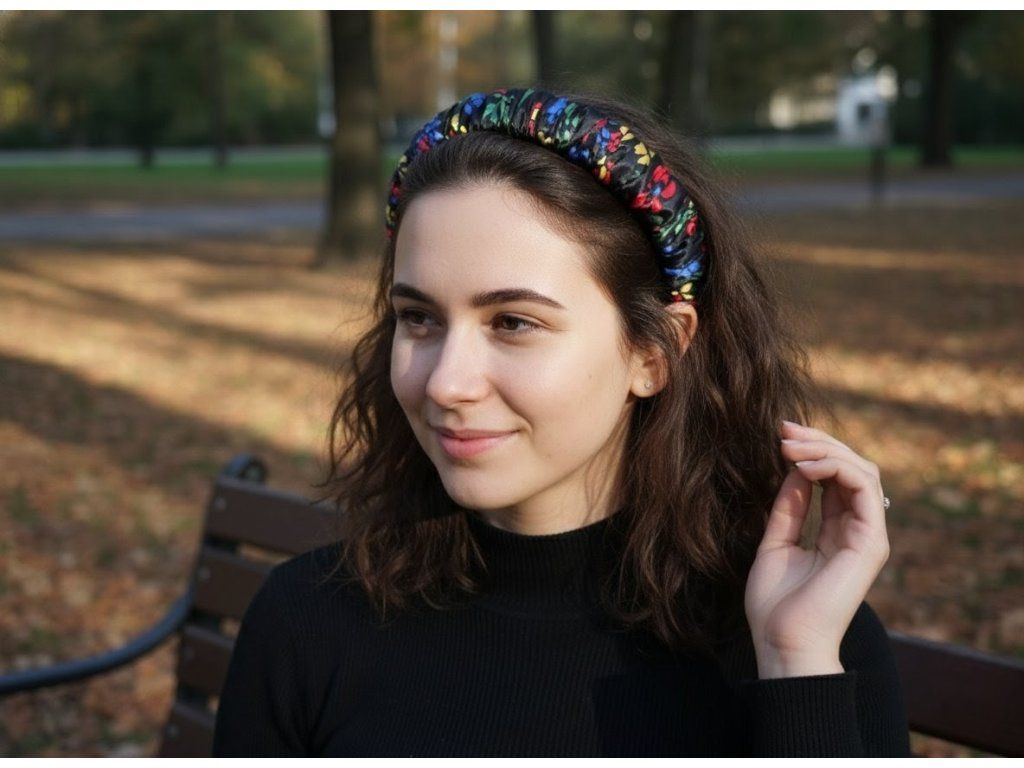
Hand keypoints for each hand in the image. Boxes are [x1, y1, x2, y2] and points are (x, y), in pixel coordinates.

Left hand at [745, 420, 890, 677]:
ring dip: (825, 450)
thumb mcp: (774, 543)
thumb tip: (793, 470)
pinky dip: (836, 468)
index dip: (811, 451)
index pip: (834, 477)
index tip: (779, 434)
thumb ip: (788, 508)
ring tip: (789, 445)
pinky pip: (863, 489)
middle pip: (851, 468)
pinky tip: (803, 466)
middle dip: (818, 442)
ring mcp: (867, 536)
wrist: (783, 643)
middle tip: (783, 429)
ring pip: (861, 471)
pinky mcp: (870, 542)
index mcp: (836, 532)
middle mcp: (857, 530)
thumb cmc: (775, 605)